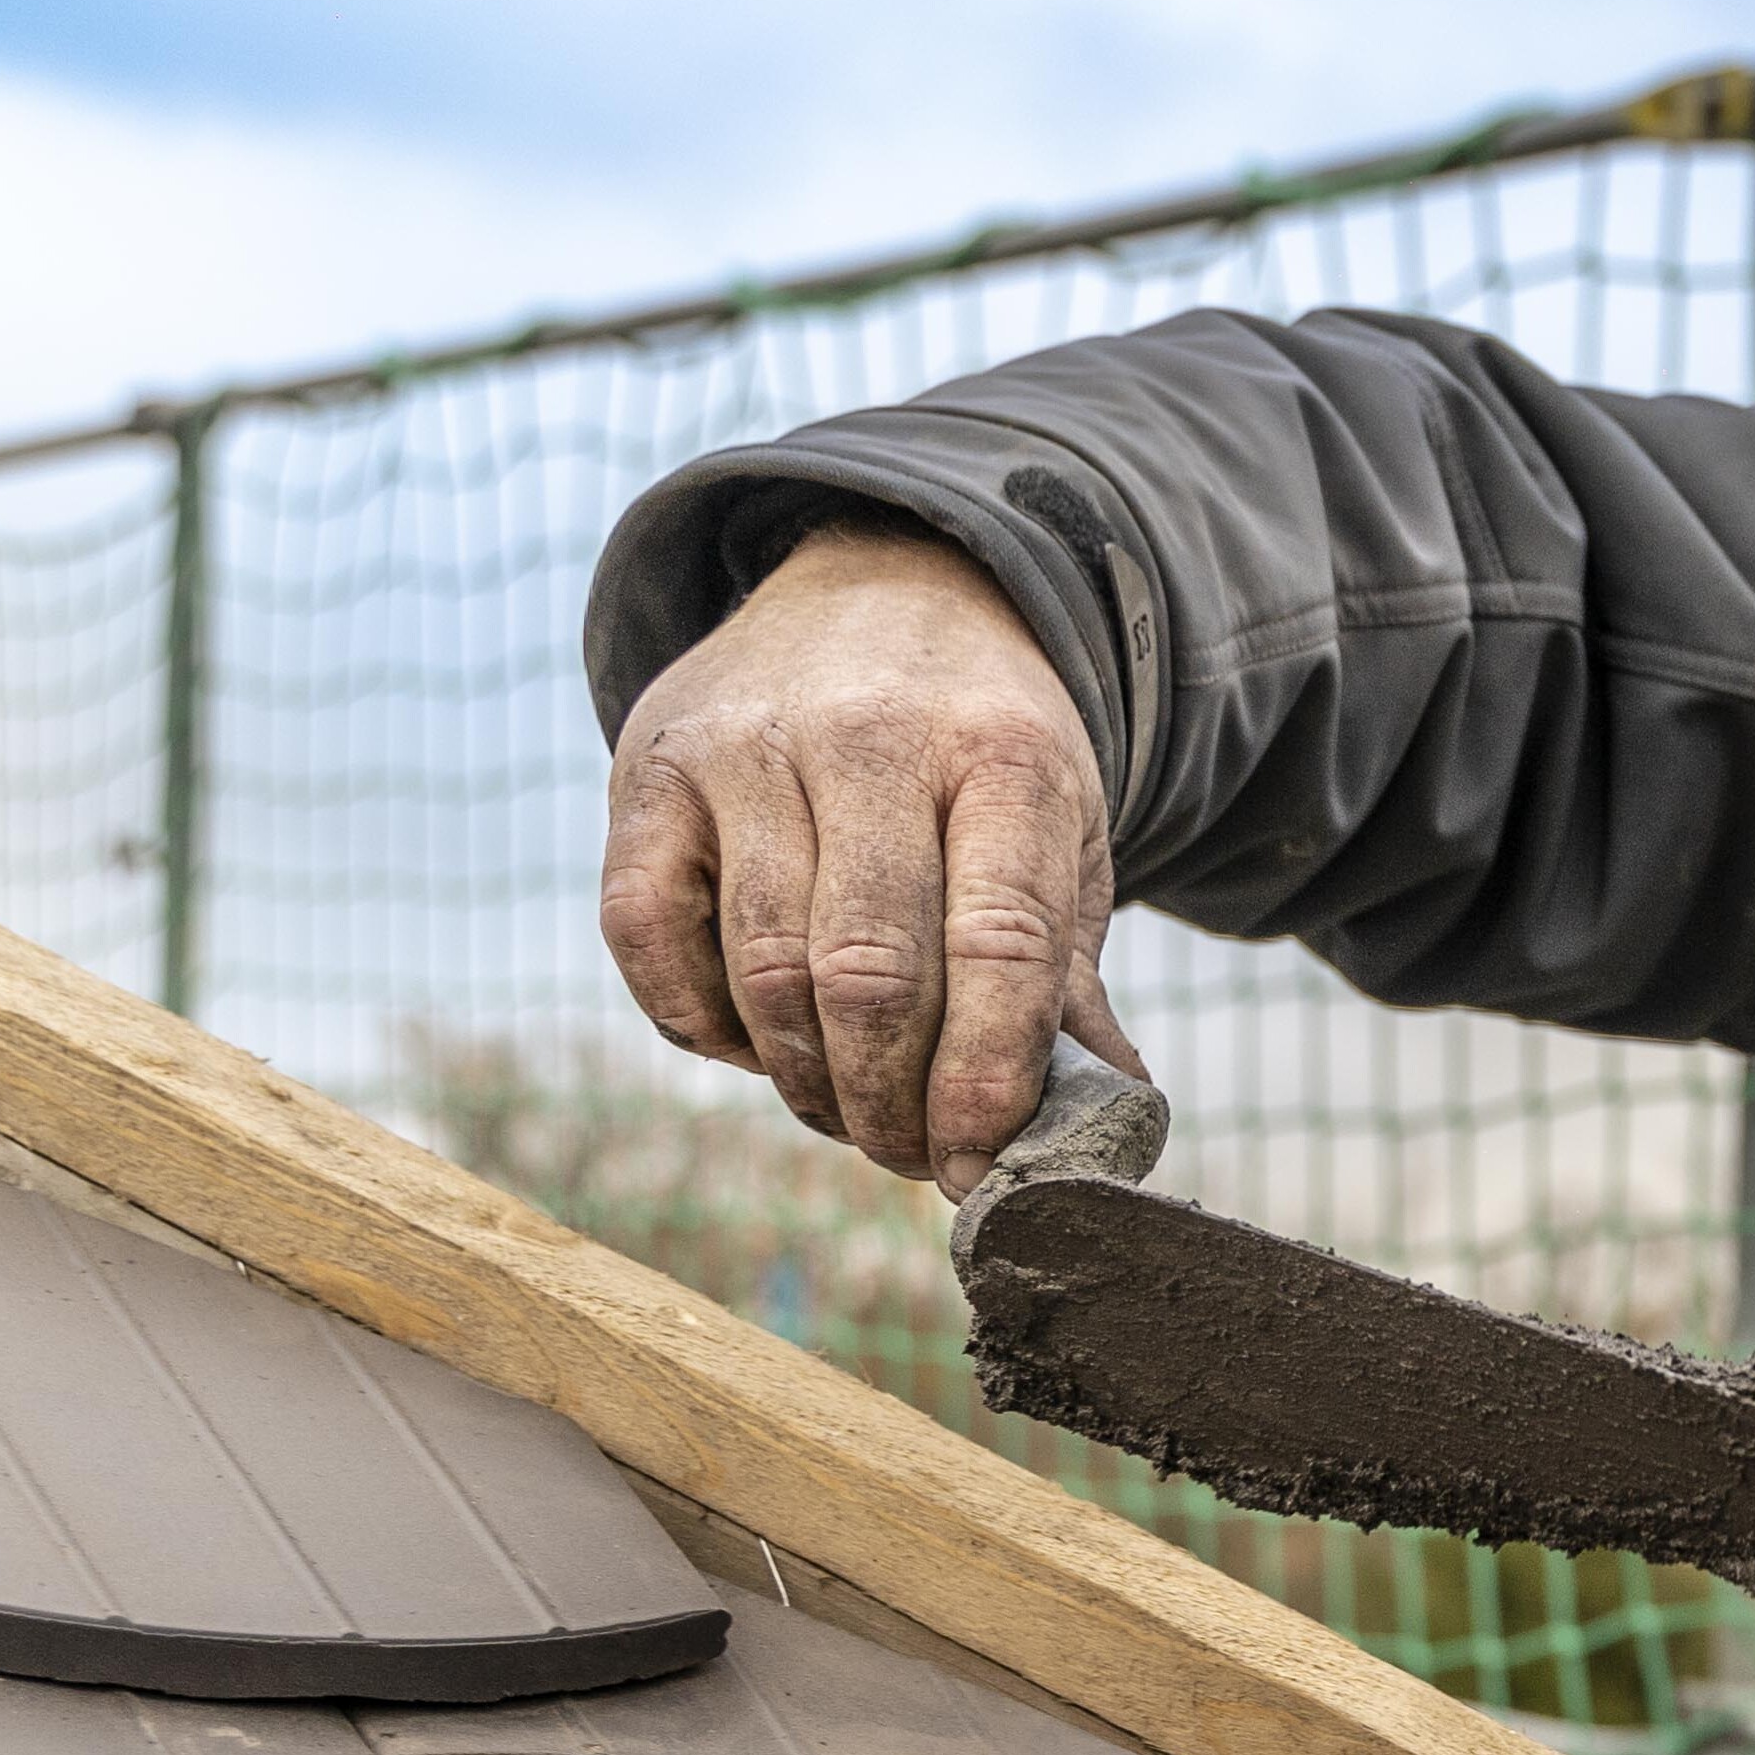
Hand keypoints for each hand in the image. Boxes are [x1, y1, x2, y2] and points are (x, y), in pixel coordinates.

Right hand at [598, 524, 1138, 1193]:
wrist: (884, 590)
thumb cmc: (983, 749)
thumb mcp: (1059, 833)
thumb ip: (1068, 977)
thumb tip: (1108, 1124)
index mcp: (1002, 755)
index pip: (998, 945)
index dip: (985, 1081)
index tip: (980, 1165)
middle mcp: (867, 738)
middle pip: (869, 974)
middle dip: (890, 1103)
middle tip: (910, 1155)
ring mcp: (743, 747)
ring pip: (762, 967)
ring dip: (806, 1080)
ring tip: (847, 1113)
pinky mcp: (646, 771)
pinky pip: (646, 935)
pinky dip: (699, 1022)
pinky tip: (754, 1043)